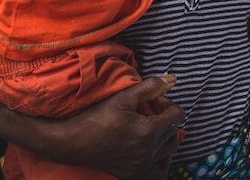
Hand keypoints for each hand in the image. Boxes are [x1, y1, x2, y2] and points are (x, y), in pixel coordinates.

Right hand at [36, 75, 184, 177]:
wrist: (72, 143)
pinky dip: (153, 149)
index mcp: (148, 132)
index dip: (167, 103)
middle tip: (148, 110)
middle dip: (166, 117)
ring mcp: (142, 165)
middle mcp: (148, 152)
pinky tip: (138, 140)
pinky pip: (155, 160)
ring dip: (164, 134)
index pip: (177, 115)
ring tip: (147, 125)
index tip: (152, 101)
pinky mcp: (134, 172)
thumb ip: (151, 87)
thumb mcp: (123, 97)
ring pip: (169, 148)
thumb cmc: (96, 117)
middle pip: (175, 131)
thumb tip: (173, 78)